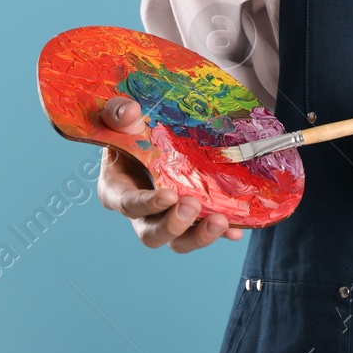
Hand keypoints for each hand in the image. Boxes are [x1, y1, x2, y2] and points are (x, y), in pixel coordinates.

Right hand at [96, 95, 244, 250]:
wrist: (152, 133)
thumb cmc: (130, 128)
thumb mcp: (120, 117)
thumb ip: (118, 114)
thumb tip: (132, 112)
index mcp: (117, 190)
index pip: (128, 203)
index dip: (147, 204)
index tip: (169, 196)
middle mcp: (140, 212)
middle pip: (152, 234)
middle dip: (174, 225)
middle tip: (193, 205)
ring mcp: (166, 218)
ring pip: (179, 240)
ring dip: (200, 235)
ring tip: (221, 222)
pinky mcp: (190, 218)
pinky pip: (203, 230)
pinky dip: (221, 233)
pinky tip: (236, 231)